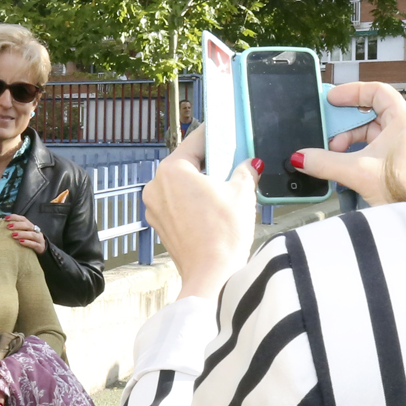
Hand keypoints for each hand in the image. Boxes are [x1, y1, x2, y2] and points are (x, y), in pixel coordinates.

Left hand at [3, 214, 46, 254]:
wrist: (41, 250)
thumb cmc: (29, 241)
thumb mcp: (24, 234)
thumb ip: (16, 230)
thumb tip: (3, 225)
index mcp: (30, 226)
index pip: (23, 219)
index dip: (15, 217)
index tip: (6, 218)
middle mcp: (35, 230)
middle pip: (27, 225)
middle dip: (17, 225)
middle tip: (8, 226)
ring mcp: (39, 239)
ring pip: (32, 234)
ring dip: (22, 234)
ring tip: (13, 235)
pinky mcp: (40, 247)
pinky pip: (34, 244)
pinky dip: (27, 242)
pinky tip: (21, 242)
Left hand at [143, 127, 257, 302]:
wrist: (213, 276)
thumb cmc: (223, 234)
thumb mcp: (242, 192)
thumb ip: (245, 171)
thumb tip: (250, 164)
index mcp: (172, 170)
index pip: (195, 141)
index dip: (214, 134)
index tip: (224, 129)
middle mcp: (156, 186)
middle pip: (186, 164)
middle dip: (209, 163)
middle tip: (232, 161)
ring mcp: (155, 208)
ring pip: (181, 185)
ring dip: (201, 184)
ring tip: (226, 188)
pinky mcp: (161, 226)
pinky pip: (178, 204)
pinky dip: (194, 202)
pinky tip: (214, 208)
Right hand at [288, 82, 405, 204]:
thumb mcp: (358, 172)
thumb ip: (325, 162)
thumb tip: (303, 157)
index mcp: (404, 120)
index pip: (377, 91)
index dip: (351, 92)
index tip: (332, 99)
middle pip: (371, 114)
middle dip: (345, 124)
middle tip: (327, 131)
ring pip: (372, 133)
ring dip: (350, 141)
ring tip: (334, 154)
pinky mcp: (403, 162)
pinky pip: (376, 148)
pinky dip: (359, 153)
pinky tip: (345, 166)